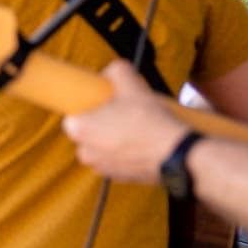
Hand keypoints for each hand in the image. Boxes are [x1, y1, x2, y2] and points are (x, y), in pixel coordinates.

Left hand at [62, 61, 190, 183]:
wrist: (175, 153)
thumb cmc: (148, 121)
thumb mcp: (132, 86)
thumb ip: (117, 71)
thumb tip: (113, 70)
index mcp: (79, 129)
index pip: (73, 116)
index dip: (89, 108)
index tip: (104, 103)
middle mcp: (85, 152)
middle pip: (89, 132)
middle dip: (103, 123)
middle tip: (123, 113)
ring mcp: (101, 168)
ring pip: (103, 147)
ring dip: (114, 139)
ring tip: (136, 128)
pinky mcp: (119, 178)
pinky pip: (117, 160)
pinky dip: (126, 153)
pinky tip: (143, 143)